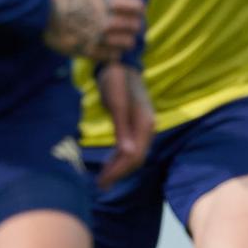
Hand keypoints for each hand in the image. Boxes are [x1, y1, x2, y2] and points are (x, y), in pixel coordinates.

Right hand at [44, 0, 144, 60]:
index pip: (138, 7)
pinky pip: (113, 56)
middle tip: (129, 27)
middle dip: (134, 26)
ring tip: (120, 39)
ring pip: (128, 43)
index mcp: (106, 1)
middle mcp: (104, 20)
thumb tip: (133, 6)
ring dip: (126, 40)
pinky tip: (109, 47)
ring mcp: (96, 37)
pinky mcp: (88, 51)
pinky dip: (114, 52)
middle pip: (135, 26)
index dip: (139, 10)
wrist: (43, 13)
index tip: (136, 13)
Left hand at [94, 63, 153, 187]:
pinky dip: (120, 156)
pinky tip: (110, 161)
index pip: (134, 156)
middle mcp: (148, 127)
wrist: (120, 62)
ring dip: (119, 167)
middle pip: (136, 158)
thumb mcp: (116, 104)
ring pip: (134, 153)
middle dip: (119, 172)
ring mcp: (143, 125)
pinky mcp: (136, 123)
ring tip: (103, 178)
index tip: (102, 182)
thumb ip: (122, 128)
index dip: (119, 171)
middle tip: (100, 185)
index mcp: (144, 124)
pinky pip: (131, 146)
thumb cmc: (116, 81)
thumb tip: (128, 153)